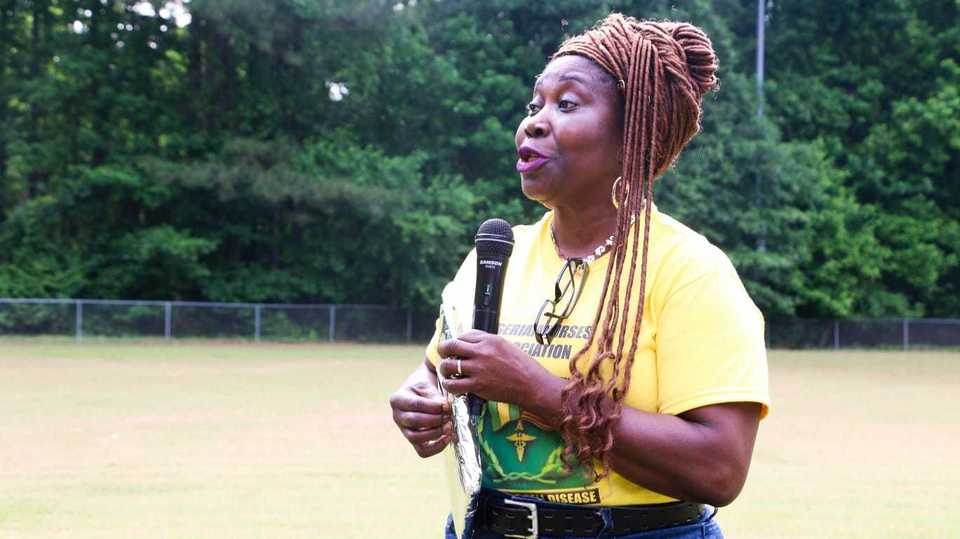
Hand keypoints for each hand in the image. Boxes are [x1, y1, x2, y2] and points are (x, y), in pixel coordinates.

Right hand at [389, 364, 452, 457]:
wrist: (423, 390)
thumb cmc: (425, 385)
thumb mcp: (428, 385)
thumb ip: (434, 396)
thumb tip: (444, 408)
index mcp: (397, 399)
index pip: (415, 405)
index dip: (433, 407)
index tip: (447, 405)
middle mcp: (397, 416)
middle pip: (414, 422)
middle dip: (435, 420)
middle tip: (449, 415)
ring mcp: (404, 429)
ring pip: (416, 438)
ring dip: (435, 433)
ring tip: (449, 426)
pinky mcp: (414, 440)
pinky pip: (422, 451)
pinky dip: (436, 447)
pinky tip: (448, 437)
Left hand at [436, 330, 552, 407]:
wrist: (532, 385)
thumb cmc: (522, 366)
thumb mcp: (506, 346)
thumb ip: (488, 344)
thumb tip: (472, 344)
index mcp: (490, 339)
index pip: (464, 335)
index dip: (457, 340)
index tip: (455, 347)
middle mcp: (481, 351)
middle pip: (451, 346)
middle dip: (443, 349)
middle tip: (442, 354)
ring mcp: (478, 369)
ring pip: (449, 365)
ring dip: (444, 368)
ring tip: (447, 372)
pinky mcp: (477, 385)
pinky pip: (454, 384)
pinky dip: (449, 385)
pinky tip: (452, 385)